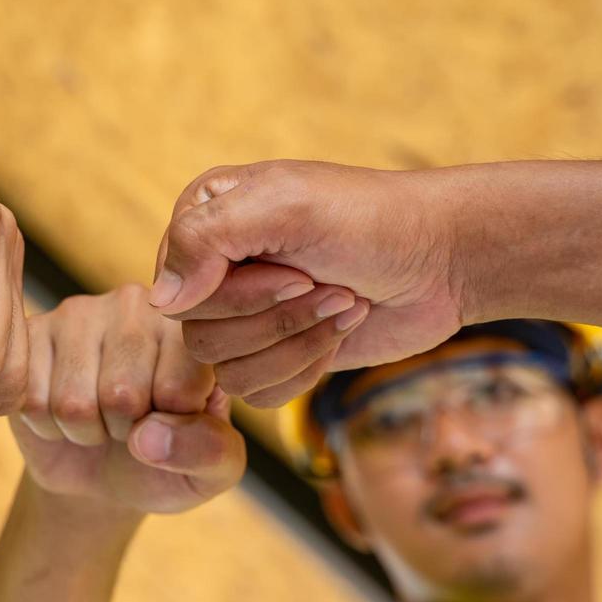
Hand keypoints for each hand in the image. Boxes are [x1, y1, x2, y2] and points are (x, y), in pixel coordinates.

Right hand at [15, 284, 244, 514]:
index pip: (178, 389)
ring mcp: (78, 313)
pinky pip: (31, 402)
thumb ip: (207, 452)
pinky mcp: (29, 333)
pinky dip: (46, 427)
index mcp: (190, 329)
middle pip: (121, 395)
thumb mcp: (212, 471)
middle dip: (123, 432)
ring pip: (73, 403)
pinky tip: (61, 411)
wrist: (103, 472)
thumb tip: (147, 436)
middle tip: (128, 423)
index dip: (171, 429)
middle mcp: (135, 306)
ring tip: (97, 418)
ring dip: (84, 432)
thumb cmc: (167, 458)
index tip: (171, 422)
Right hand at [150, 160, 461, 406]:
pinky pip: (256, 394)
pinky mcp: (272, 355)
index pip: (176, 290)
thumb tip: (159, 302)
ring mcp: (242, 316)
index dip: (237, 295)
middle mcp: (213, 269)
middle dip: (274, 320)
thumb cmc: (368, 221)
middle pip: (198, 336)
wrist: (442, 260)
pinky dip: (304, 370)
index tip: (298, 270)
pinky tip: (338, 332)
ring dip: (296, 344)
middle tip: (326, 286)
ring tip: (340, 304)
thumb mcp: (284, 206)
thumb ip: (205, 239)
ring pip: (225, 372)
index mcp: (203, 219)